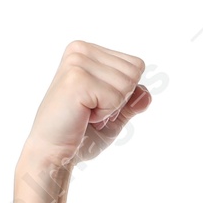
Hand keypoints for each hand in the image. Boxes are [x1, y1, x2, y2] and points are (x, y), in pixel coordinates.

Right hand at [20, 40, 151, 174]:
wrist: (54, 152)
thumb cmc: (82, 134)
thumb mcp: (115, 114)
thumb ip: (133, 101)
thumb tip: (147, 93)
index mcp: (88, 51)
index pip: (136, 65)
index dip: (125, 93)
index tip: (98, 103)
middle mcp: (81, 50)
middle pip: (134, 72)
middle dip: (121, 100)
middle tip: (92, 110)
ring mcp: (77, 62)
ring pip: (127, 84)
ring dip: (112, 108)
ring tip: (87, 112)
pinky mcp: (77, 79)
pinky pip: (116, 98)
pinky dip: (105, 115)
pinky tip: (83, 115)